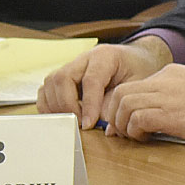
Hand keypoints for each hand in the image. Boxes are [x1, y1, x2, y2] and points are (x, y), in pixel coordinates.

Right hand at [38, 37, 172, 128]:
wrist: (135, 59)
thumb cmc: (138, 70)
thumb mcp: (138, 84)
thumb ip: (120, 103)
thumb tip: (106, 128)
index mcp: (104, 56)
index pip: (91, 80)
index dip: (88, 104)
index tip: (89, 124)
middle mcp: (84, 58)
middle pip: (63, 79)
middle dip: (68, 105)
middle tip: (79, 124)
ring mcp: (71, 65)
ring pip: (51, 83)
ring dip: (57, 106)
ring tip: (72, 121)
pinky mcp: (63, 75)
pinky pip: (46, 89)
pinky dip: (50, 105)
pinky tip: (62, 117)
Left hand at [100, 67, 184, 141]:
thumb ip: (174, 94)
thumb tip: (152, 115)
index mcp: (171, 73)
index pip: (131, 85)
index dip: (119, 106)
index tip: (121, 122)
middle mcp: (165, 81)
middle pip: (121, 93)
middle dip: (113, 115)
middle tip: (119, 132)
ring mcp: (169, 97)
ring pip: (124, 104)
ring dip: (123, 124)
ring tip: (135, 136)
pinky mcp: (174, 115)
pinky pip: (138, 119)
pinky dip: (135, 131)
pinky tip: (146, 138)